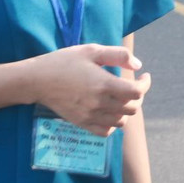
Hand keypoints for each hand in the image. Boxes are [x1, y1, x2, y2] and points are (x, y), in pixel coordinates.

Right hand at [30, 44, 149, 136]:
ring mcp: (91, 116)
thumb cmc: (64, 61)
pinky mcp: (82, 123)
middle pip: (132, 108)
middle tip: (133, 85)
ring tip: (121, 98)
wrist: (38, 80)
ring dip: (126, 110)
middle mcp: (100, 103)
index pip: (137, 92)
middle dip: (138, 96)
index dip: (145, 84)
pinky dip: (112, 124)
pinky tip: (108, 111)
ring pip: (121, 122)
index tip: (145, 76)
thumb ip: (117, 55)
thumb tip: (138, 65)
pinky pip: (105, 131)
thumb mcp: (91, 50)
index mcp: (104, 84)